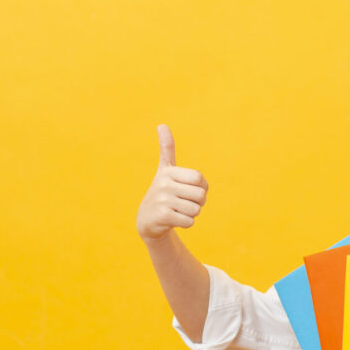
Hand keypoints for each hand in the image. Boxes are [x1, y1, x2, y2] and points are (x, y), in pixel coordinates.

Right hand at [136, 124, 208, 240]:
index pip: (199, 179)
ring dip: (192, 214)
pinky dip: (187, 223)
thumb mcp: (164, 170)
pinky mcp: (163, 216)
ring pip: (196, 209)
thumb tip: (161, 125)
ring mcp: (162, 200)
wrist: (147, 219)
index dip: (202, 188)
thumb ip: (166, 148)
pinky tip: (175, 220)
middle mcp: (164, 184)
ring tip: (179, 211)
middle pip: (200, 195)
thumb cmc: (162, 192)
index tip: (192, 190)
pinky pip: (189, 221)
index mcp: (168, 171)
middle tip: (186, 203)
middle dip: (199, 203)